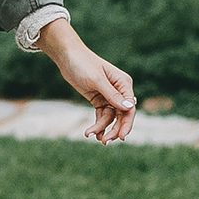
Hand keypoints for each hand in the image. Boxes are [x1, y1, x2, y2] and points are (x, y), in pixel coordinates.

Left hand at [36, 18, 135, 144]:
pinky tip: (91, 133)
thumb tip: (129, 107)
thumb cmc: (83, 64)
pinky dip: (98, 124)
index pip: (130, 108)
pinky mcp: (98, 99)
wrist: (68, 57)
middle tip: (105, 142)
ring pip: (110, 117)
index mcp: (124, 83)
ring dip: (102, 128)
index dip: (127, 123)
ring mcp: (109, 96)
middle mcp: (119, 91)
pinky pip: (101, 115)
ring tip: (90, 135)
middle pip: (122, 115)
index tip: (121, 137)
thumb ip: (112, 94)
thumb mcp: (97, 80)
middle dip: (114, 129)